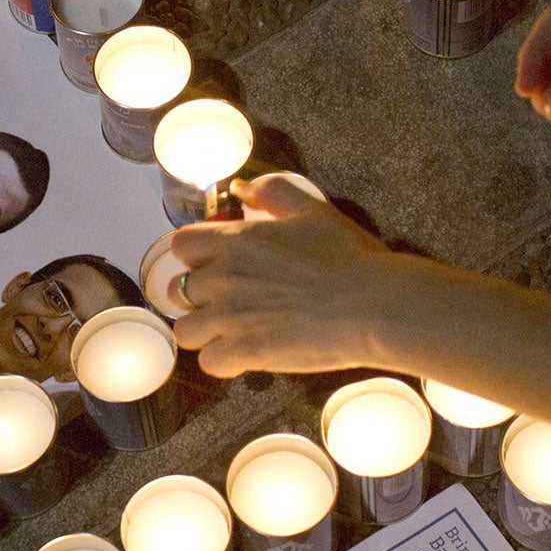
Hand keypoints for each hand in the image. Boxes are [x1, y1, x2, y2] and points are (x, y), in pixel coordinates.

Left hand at [172, 175, 411, 377]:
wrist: (371, 305)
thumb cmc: (347, 256)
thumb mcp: (312, 209)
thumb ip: (273, 192)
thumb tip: (242, 187)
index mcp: (236, 240)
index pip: (181, 245)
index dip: (194, 256)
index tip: (213, 265)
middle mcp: (224, 277)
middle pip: (178, 290)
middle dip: (198, 297)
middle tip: (226, 303)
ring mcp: (230, 317)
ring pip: (185, 330)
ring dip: (205, 332)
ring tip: (231, 333)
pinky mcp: (243, 352)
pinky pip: (208, 363)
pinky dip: (223, 361)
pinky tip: (245, 356)